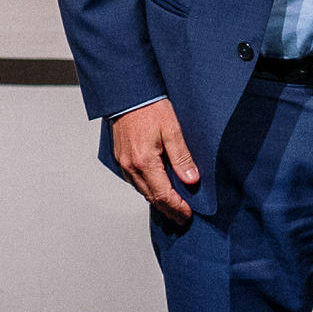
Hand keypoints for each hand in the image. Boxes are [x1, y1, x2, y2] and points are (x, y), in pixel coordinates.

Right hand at [110, 98, 198, 223]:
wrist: (128, 94)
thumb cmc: (150, 107)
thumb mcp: (173, 129)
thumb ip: (182, 157)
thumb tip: (191, 180)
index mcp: (145, 162)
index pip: (162, 194)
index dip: (176, 207)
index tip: (187, 215)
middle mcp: (131, 166)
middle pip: (151, 196)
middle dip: (167, 209)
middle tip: (181, 218)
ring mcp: (124, 163)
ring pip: (142, 190)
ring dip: (157, 200)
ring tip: (172, 206)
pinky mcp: (121, 157)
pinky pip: (135, 180)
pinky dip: (147, 188)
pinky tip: (156, 187)